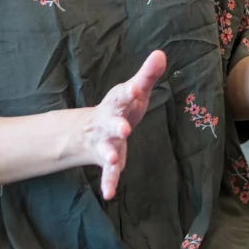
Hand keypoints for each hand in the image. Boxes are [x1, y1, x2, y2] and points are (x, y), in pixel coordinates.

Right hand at [82, 50, 166, 199]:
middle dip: (117, 124)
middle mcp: (108, 121)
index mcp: (117, 102)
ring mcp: (105, 141)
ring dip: (109, 152)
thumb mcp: (133, 90)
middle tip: (125, 127)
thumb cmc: (120, 107)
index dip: (129, 91)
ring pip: (106, 146)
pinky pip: (106, 172)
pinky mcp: (106, 159)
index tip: (136, 87)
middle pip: (111, 122)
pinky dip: (108, 182)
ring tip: (112, 158)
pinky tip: (109, 194)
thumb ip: (147, 75)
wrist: (88, 130)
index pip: (122, 95)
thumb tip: (161, 53)